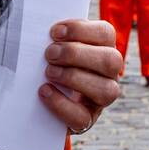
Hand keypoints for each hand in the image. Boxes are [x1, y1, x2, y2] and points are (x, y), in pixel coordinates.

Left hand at [40, 19, 121, 133]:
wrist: (38, 101)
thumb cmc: (49, 63)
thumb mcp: (54, 47)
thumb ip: (54, 38)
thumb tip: (37, 30)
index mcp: (103, 48)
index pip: (105, 33)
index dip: (81, 30)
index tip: (54, 32)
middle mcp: (109, 73)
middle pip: (110, 60)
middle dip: (76, 54)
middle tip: (49, 54)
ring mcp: (102, 98)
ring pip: (106, 90)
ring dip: (74, 78)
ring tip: (49, 72)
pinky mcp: (87, 119)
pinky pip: (82, 117)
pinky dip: (61, 104)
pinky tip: (45, 91)